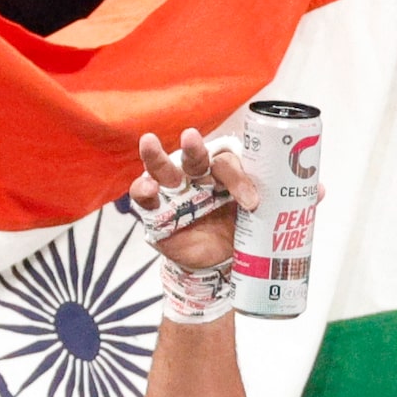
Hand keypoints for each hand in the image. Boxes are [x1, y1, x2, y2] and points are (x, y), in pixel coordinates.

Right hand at [128, 128, 256, 271]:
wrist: (218, 259)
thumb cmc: (234, 226)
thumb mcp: (248, 213)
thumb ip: (248, 199)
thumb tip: (253, 201)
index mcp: (220, 171)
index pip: (226, 163)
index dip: (236, 178)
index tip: (250, 201)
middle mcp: (195, 177)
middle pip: (192, 157)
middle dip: (192, 147)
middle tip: (191, 137)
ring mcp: (173, 193)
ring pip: (162, 169)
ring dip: (156, 156)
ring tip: (149, 143)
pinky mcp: (156, 213)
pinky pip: (145, 199)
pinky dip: (143, 190)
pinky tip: (147, 187)